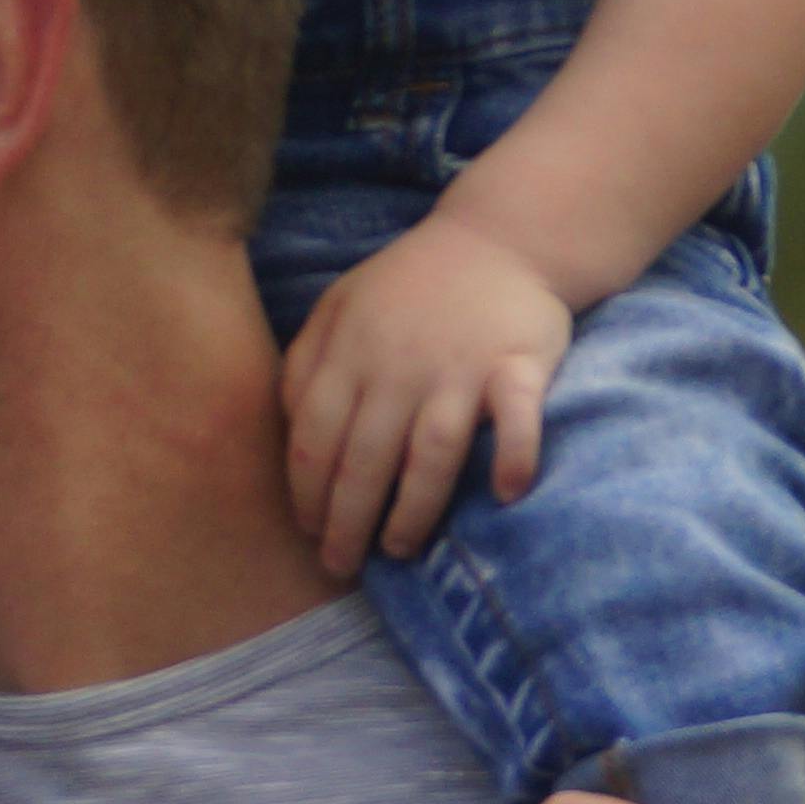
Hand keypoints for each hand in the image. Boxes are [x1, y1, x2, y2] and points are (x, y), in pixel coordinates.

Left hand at [277, 211, 571, 572]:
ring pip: (429, 454)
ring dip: (412, 510)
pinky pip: (517, 417)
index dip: (306, 494)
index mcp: (349, 353)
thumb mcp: (339, 307)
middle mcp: (398, 367)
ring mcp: (459, 368)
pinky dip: (515, 455)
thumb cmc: (410, 285)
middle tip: (340, 565)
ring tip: (398, 550)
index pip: (314, 439)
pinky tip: (506, 493)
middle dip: (346, 522)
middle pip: (364, 459)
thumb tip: (287, 428)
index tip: (308, 532)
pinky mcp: (517, 365)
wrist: (499, 238)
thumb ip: (306, 363)